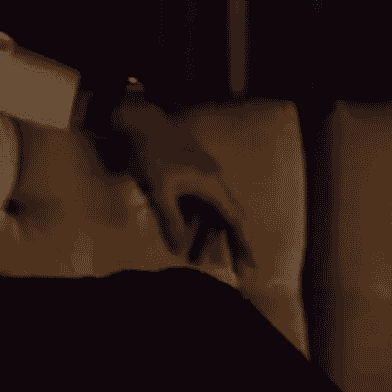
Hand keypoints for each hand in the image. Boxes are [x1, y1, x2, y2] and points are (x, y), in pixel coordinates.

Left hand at [101, 87, 253, 270]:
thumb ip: (170, 220)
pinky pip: (199, 203)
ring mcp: (203, 175)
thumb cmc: (150, 154)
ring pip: (211, 212)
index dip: (243, 244)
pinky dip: (195, 221)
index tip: (252, 266)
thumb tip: (177, 249)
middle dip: (229, 245)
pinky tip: (184, 236)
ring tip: (197, 261)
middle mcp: (214, 180)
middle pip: (227, 218)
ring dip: (206, 236)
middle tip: (235, 271)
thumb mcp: (158, 190)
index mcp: (212, 184)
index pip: (234, 220)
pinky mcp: (190, 173)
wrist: (139, 120)